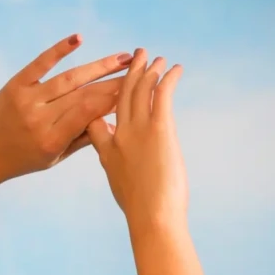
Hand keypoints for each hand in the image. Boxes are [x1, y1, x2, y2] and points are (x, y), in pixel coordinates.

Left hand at [0, 33, 131, 185]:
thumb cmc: (22, 159)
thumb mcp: (53, 157)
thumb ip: (82, 138)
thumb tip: (115, 120)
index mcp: (51, 140)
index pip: (90, 112)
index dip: (114, 98)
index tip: (135, 88)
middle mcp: (40, 119)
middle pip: (84, 93)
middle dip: (113, 80)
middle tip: (138, 68)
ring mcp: (27, 99)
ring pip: (70, 77)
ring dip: (99, 65)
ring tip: (122, 57)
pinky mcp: (15, 84)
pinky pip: (41, 63)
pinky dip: (60, 49)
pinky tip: (79, 38)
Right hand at [86, 50, 188, 234]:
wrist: (151, 217)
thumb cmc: (141, 211)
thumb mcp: (122, 188)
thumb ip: (119, 168)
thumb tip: (127, 167)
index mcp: (107, 152)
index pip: (98, 117)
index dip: (105, 98)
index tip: (114, 87)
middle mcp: (119, 137)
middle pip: (121, 95)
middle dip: (131, 73)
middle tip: (138, 56)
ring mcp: (137, 130)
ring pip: (141, 89)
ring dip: (151, 70)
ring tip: (159, 60)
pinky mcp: (158, 128)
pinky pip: (162, 93)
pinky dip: (169, 78)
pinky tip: (176, 69)